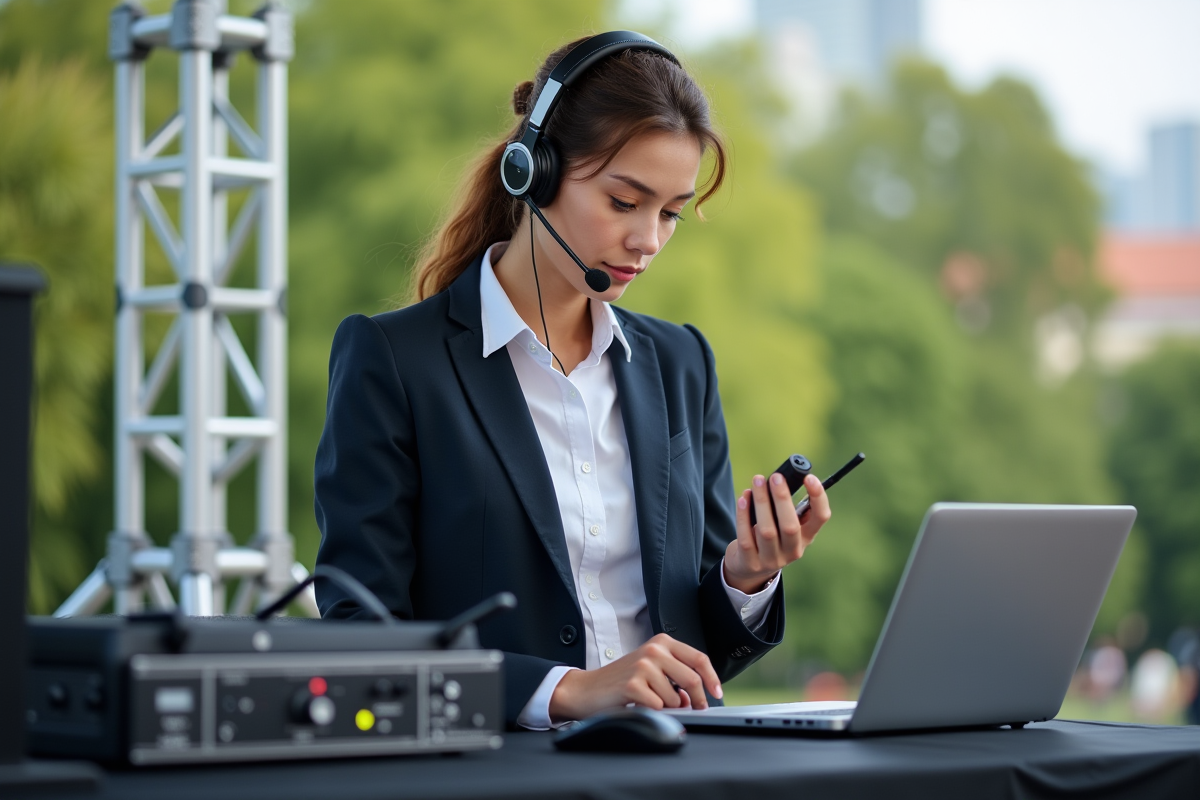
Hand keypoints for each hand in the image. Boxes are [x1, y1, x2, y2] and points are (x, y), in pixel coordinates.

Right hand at [548, 633, 721, 721]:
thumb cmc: (621, 680)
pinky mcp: (634, 684)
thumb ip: (675, 676)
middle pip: (692, 679)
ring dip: (668, 707)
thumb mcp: (651, 669)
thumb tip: (695, 697)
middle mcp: (654, 650)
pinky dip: (653, 711)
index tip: (716, 693)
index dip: (712, 678)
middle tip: (694, 709)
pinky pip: (658, 706)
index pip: (698, 658)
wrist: (588, 689)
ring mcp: (643, 666)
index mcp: (662, 642)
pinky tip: (639, 704)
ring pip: (675, 697)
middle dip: (696, 700)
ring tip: (650, 701)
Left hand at [723, 472, 831, 593]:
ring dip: (761, 503)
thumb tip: (781, 480)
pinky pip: (746, 536)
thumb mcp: (785, 527)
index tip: (809, 478)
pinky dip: (743, 515)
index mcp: (806, 537)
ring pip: (767, 531)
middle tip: (775, 477)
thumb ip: (787, 508)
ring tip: (757, 481)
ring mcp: (771, 559)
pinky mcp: (750, 562)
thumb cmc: (771, 538)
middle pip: (790, 526)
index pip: (820, 518)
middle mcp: (792, 551)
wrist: (750, 569)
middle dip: (782, 499)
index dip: (818, 498)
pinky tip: (743, 498)